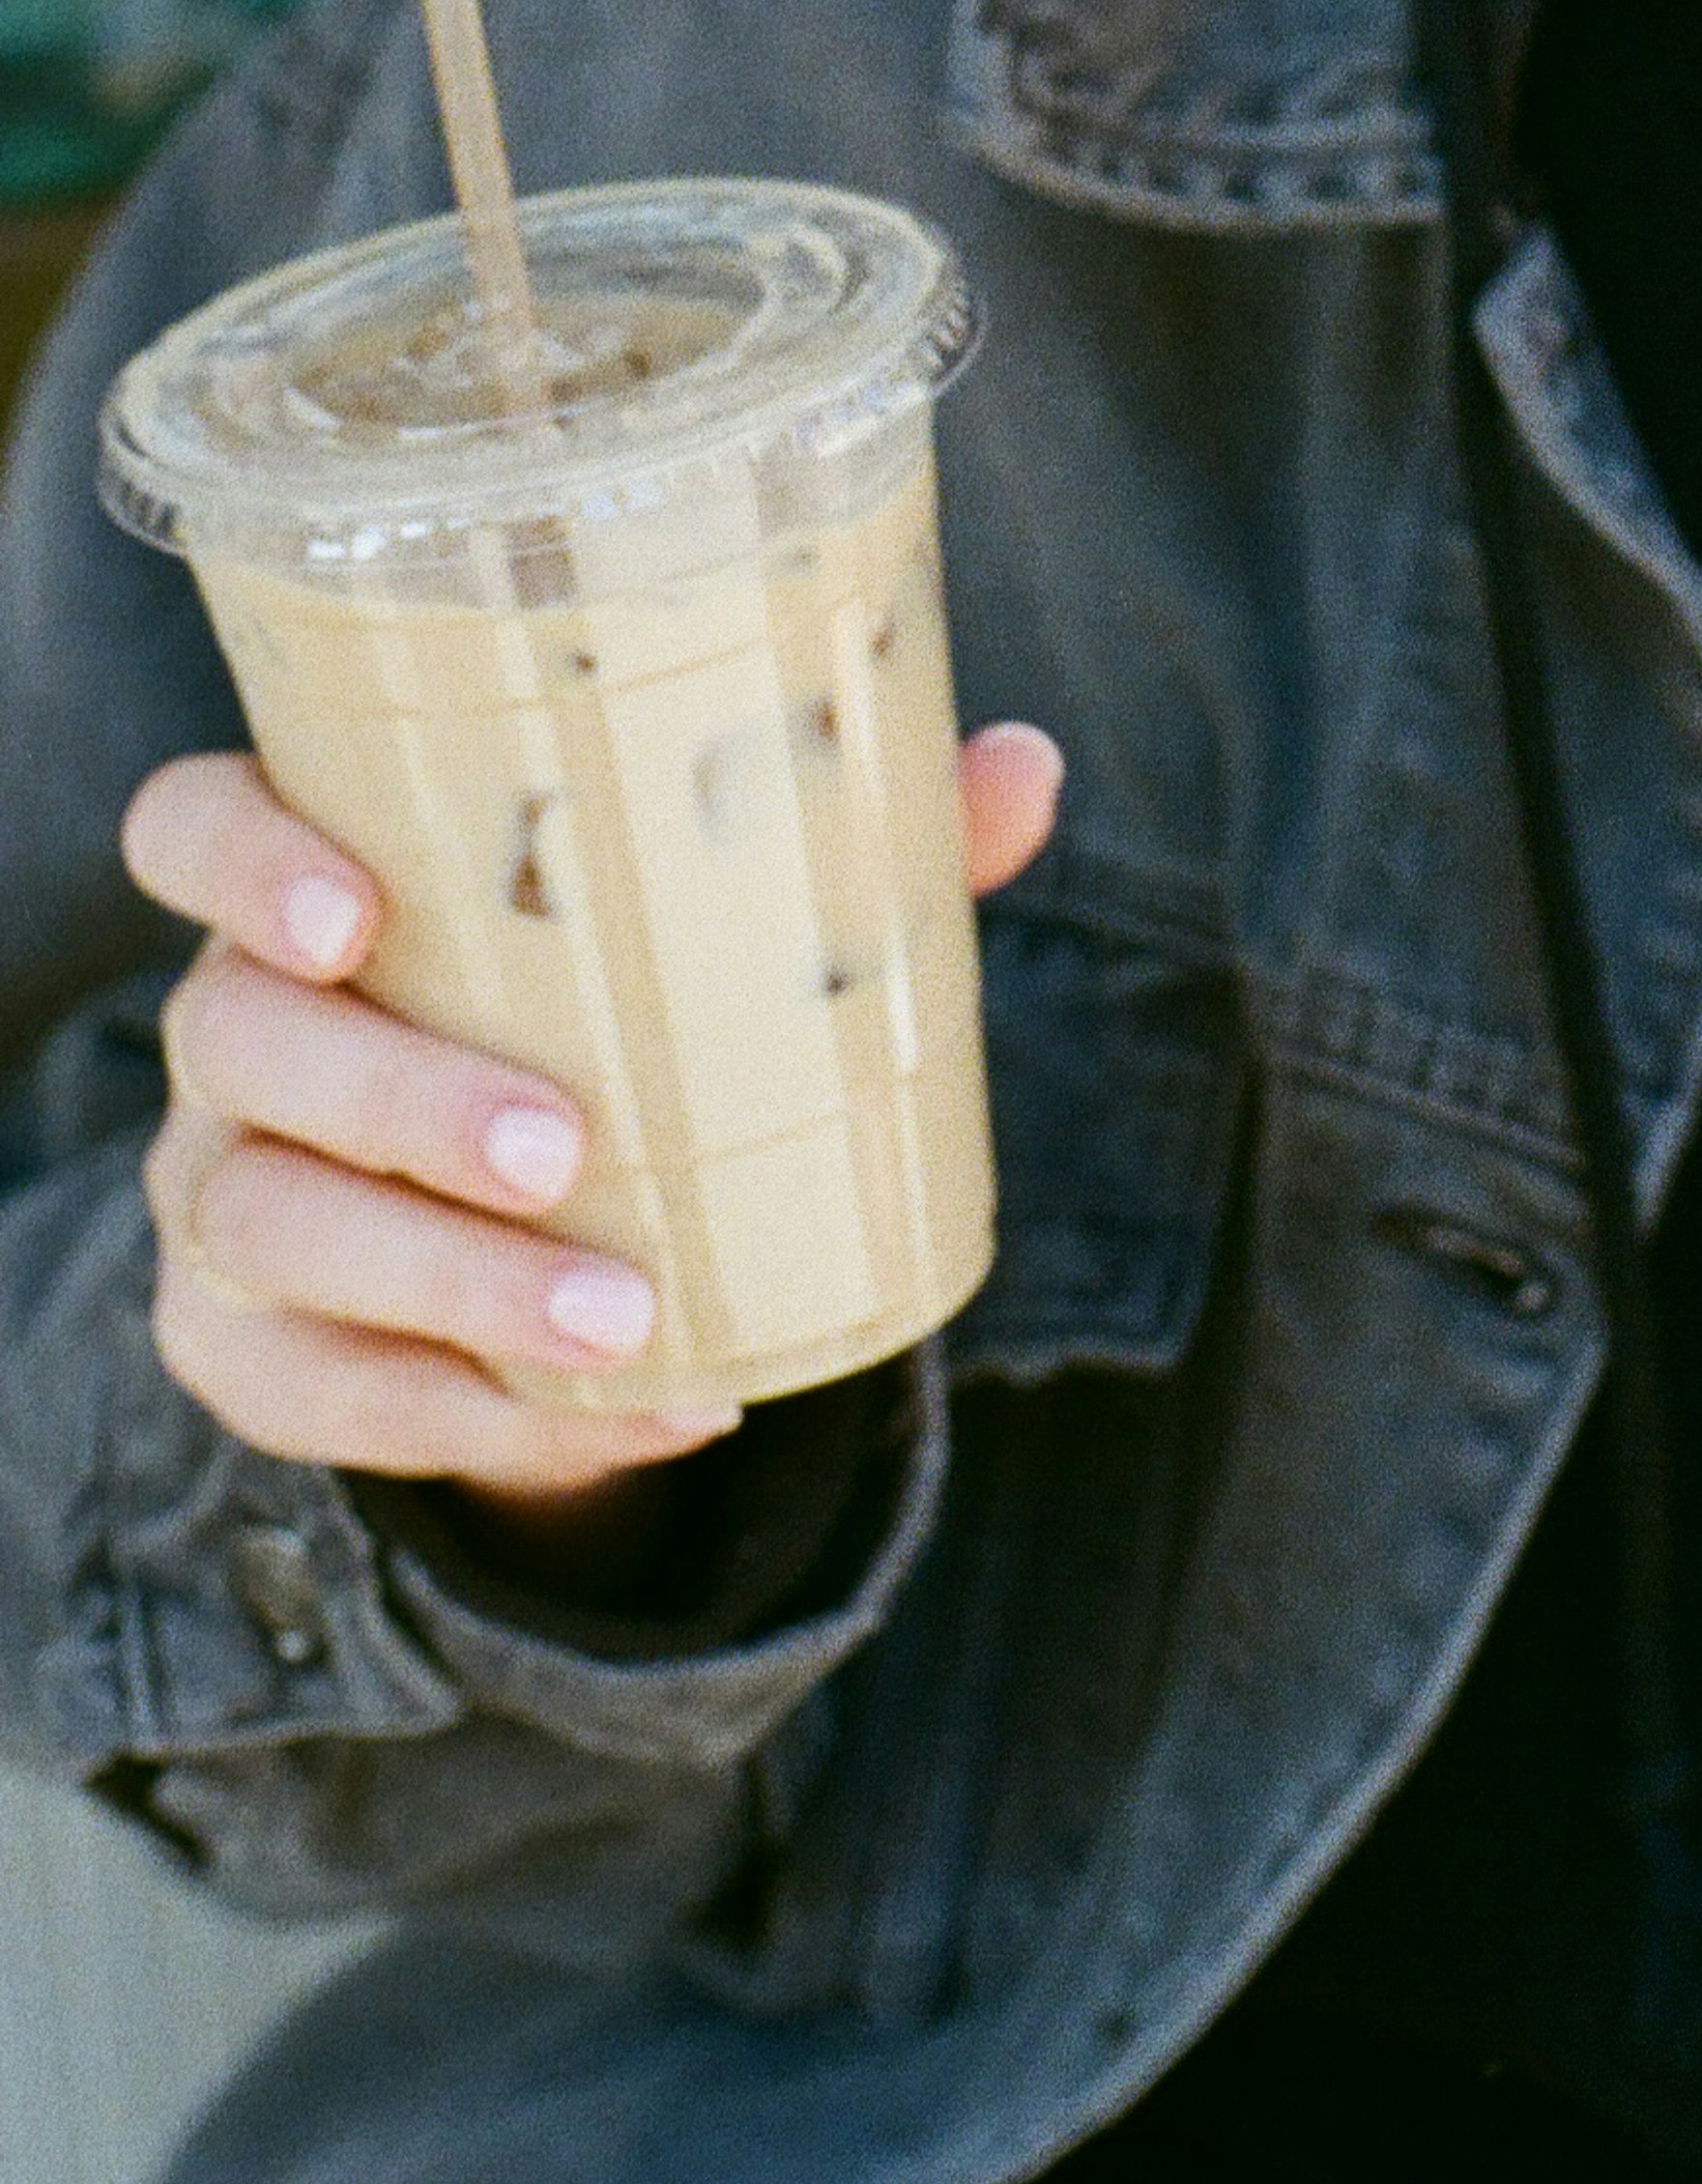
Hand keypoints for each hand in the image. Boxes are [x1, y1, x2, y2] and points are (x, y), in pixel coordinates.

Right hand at [120, 723, 1063, 1506]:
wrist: (549, 1215)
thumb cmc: (621, 1003)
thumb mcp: (723, 922)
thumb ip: (859, 843)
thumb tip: (1024, 767)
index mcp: (327, 876)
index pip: (195, 826)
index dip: (242, 860)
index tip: (352, 912)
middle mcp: (236, 1025)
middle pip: (240, 1039)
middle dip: (398, 1098)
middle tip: (561, 1146)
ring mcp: (220, 1185)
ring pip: (266, 1225)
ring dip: (449, 1282)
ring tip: (627, 1317)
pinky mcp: (244, 1346)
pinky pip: (312, 1389)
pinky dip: (467, 1413)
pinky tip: (626, 1416)